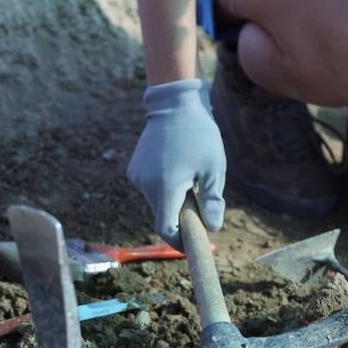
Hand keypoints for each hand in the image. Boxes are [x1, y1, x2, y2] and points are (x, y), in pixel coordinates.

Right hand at [126, 79, 225, 248]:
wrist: (175, 104)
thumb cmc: (200, 135)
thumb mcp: (214, 168)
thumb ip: (212, 200)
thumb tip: (213, 228)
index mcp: (166, 187)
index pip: (165, 228)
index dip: (178, 241)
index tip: (191, 243)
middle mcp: (145, 184)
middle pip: (162, 215)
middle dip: (180, 216)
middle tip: (199, 199)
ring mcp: (137, 176)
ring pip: (156, 202)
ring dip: (172, 199)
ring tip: (187, 176)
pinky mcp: (133, 169)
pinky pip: (149, 189)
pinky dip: (162, 187)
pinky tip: (174, 167)